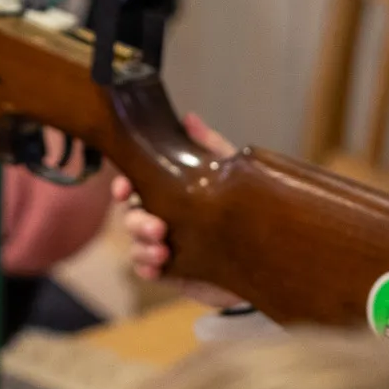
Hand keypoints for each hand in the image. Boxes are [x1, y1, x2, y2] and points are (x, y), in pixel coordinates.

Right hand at [110, 112, 243, 309]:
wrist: (265, 253)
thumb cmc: (241, 206)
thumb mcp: (227, 172)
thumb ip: (209, 146)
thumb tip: (189, 117)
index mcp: (166, 192)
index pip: (134, 186)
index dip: (123, 187)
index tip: (125, 189)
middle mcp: (160, 217)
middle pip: (131, 217)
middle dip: (137, 222)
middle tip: (158, 228)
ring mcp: (162, 245)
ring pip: (135, 245)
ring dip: (142, 247)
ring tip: (162, 251)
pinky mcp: (171, 272)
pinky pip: (145, 270)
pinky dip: (146, 268)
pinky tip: (157, 268)